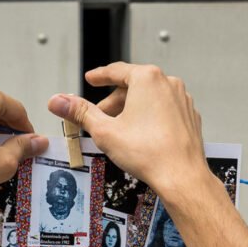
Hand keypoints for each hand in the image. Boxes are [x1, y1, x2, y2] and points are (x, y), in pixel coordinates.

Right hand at [47, 63, 206, 197]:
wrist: (181, 176)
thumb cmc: (149, 153)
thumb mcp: (105, 131)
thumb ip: (80, 112)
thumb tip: (58, 102)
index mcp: (147, 79)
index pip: (117, 71)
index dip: (100, 76)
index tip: (92, 78)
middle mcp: (168, 83)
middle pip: (133, 85)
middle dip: (113, 101)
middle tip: (99, 116)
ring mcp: (181, 100)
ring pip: (149, 98)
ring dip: (131, 110)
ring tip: (119, 130)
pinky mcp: (189, 116)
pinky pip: (164, 110)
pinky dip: (149, 117)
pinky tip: (141, 136)